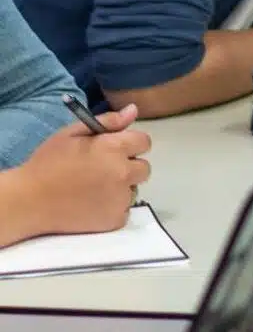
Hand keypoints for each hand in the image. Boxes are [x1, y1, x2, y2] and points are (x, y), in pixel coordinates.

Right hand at [18, 105, 150, 237]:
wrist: (29, 201)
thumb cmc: (49, 163)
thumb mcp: (73, 133)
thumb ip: (108, 121)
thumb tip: (133, 110)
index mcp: (114, 148)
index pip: (144, 142)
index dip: (131, 144)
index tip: (116, 150)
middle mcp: (123, 173)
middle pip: (144, 168)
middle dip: (129, 166)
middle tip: (104, 170)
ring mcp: (120, 199)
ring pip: (133, 189)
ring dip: (121, 188)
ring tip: (95, 188)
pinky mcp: (114, 220)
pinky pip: (124, 210)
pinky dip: (113, 207)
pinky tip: (93, 204)